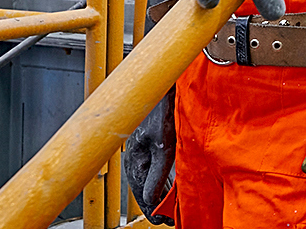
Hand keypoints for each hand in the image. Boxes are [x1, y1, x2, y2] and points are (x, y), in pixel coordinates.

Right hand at [121, 96, 176, 223]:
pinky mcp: (155, 144)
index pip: (140, 192)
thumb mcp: (164, 147)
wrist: (165, 89)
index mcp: (134, 159)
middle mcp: (137, 157)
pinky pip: (157, 169)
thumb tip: (150, 198)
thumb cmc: (162, 111)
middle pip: (144, 188)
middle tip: (168, 218)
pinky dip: (164, 180)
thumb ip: (157, 173)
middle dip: (156, 204)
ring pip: (151, 179)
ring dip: (160, 193)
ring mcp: (145, 151)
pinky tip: (172, 186)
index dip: (151, 208)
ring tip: (171, 206)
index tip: (160, 220)